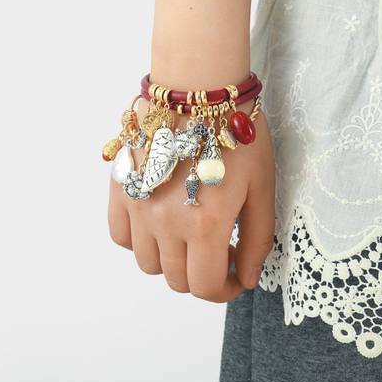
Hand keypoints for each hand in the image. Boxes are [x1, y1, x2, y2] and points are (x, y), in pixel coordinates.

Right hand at [107, 101, 274, 302]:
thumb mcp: (262, 187)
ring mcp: (138, 206)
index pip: (206, 287)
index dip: (225, 291)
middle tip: (218, 251)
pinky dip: (138, 241)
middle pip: (176, 280)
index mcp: (205, 224)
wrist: (198, 90)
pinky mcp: (122, 189)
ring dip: (172, 261)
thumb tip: (246, 278)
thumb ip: (256, 239)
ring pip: (148, 263)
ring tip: (188, 236)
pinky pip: (119, 236)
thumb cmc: (236, 134)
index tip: (235, 277)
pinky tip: (157, 224)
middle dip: (202, 275)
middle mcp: (165, 222)